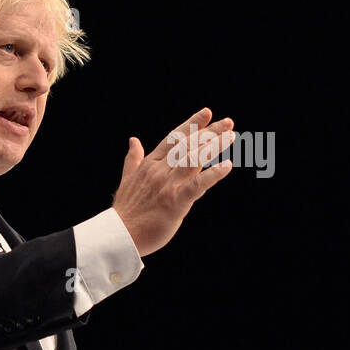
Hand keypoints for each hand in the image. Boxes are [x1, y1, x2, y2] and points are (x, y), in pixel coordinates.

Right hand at [113, 107, 233, 256]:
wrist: (118, 235)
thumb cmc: (125, 212)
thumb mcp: (127, 180)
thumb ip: (133, 160)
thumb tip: (133, 140)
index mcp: (148, 165)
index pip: (173, 139)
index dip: (191, 125)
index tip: (207, 113)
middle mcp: (159, 171)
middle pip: (187, 146)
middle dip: (209, 132)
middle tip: (228, 122)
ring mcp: (167, 186)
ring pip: (194, 160)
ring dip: (213, 147)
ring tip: (230, 136)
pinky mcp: (175, 202)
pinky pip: (198, 185)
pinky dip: (213, 174)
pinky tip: (227, 166)